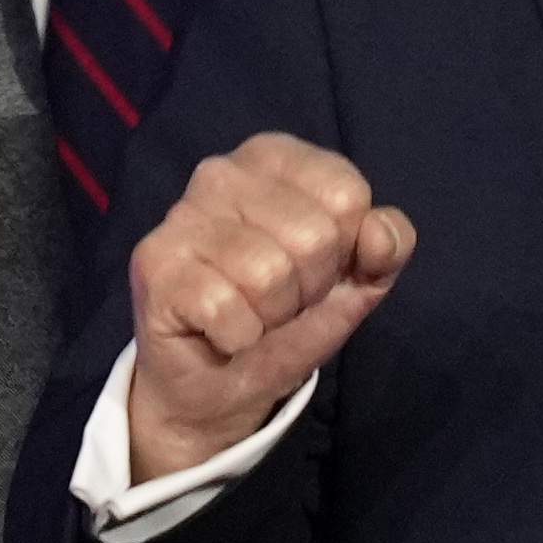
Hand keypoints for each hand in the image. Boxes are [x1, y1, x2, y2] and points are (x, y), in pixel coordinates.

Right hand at [127, 134, 414, 483]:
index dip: (345, 251)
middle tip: (277, 301)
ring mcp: (181, 216)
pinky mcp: (154, 265)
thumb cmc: (284, 318)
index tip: (315, 270)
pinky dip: (238, 338)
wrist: (216, 384)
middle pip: (314, 236)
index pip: (347, 194)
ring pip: (269, 275)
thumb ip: (387, 246)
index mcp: (274, 157)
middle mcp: (221, 172)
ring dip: (271, 318)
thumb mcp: (355, 280)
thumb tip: (379, 234)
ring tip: (249, 315)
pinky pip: (229, 311)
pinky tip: (220, 331)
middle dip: (309, 289)